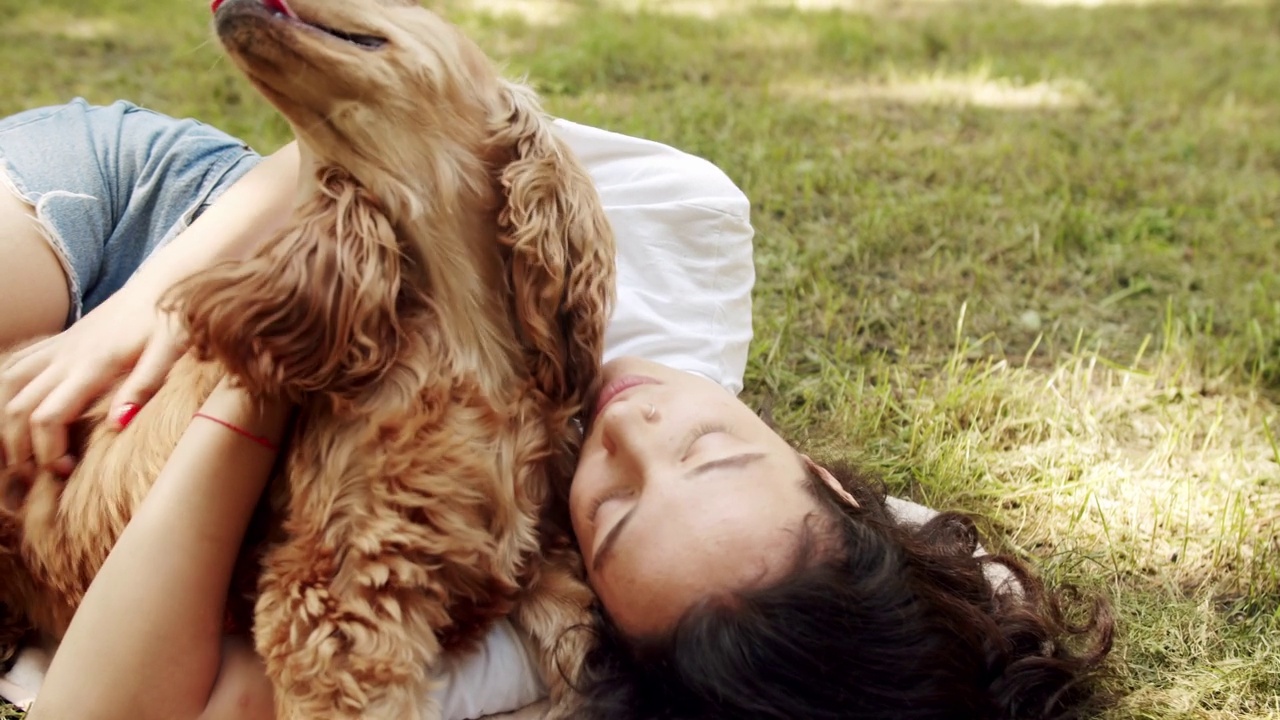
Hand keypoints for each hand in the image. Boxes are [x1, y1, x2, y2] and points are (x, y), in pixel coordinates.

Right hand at [0, 279, 187, 470]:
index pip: (46, 416)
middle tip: (34, 476)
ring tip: (17, 455)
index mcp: (93, 365)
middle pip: (16, 408)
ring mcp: (59, 348)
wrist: (166, 282)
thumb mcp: (171, 352)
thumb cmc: (173, 319)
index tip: (66, 471)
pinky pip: (16, 367)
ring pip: (7, 386)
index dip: (46, 451)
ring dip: (3, 422)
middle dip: (17, 447)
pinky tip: (13, 415)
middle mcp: (67, 357)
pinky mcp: (59, 342)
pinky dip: (6, 393)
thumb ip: (144, 386)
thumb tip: (117, 425)